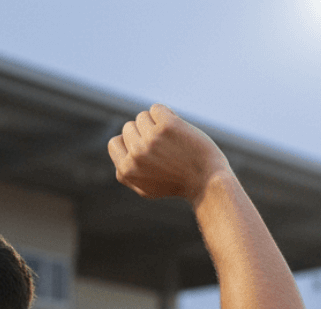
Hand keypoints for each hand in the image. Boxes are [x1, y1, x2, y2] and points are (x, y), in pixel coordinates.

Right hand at [108, 104, 230, 205]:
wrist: (206, 181)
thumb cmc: (177, 185)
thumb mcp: (146, 188)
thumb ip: (128, 173)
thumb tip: (120, 150)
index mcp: (126, 171)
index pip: (114, 143)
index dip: (129, 143)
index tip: (145, 148)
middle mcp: (136, 155)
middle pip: (129, 127)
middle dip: (144, 133)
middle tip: (163, 147)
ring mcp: (150, 139)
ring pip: (142, 116)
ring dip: (156, 123)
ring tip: (171, 139)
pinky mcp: (167, 126)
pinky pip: (157, 108)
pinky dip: (166, 114)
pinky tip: (177, 128)